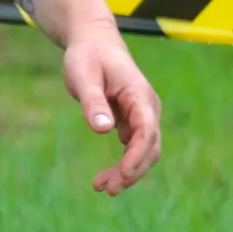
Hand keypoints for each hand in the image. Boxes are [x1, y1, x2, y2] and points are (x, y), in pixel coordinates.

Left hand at [61, 20, 161, 195]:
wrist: (93, 41)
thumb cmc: (87, 55)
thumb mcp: (83, 74)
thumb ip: (93, 101)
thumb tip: (103, 129)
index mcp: (139, 94)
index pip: (147, 130)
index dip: (137, 155)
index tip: (122, 174)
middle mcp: (147, 107)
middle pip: (150, 147)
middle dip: (132, 171)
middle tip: (107, 189)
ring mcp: (142, 115)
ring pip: (143, 152)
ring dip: (128, 172)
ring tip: (101, 187)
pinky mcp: (133, 121)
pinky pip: (134, 148)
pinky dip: (123, 164)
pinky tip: (104, 177)